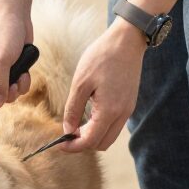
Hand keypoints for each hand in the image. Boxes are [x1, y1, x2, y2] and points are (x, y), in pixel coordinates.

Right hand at [0, 7, 32, 111]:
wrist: (14, 16)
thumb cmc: (2, 35)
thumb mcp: (1, 62)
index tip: (4, 94)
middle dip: (9, 94)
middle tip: (14, 84)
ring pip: (8, 92)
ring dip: (18, 87)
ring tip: (22, 74)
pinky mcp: (10, 68)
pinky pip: (16, 84)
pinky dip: (23, 80)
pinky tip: (25, 70)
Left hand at [60, 21, 145, 151]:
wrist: (127, 41)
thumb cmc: (102, 57)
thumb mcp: (80, 82)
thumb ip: (73, 109)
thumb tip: (68, 130)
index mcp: (110, 110)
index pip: (90, 141)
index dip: (73, 146)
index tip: (59, 144)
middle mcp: (122, 114)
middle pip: (102, 143)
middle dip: (83, 144)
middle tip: (65, 135)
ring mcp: (128, 110)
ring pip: (109, 136)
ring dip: (92, 136)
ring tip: (74, 125)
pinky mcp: (129, 103)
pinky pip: (114, 124)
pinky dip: (100, 126)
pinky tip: (87, 116)